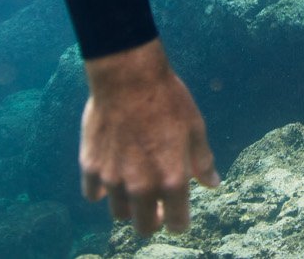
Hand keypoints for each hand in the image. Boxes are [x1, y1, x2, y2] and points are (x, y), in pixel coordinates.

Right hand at [80, 40, 219, 235]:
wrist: (129, 77)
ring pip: (119, 213)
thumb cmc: (167, 100)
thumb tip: (213, 184)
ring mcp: (112, 179)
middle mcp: (141, 186)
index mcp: (171, 180)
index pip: (176, 223)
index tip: (179, 216)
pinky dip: (102, 190)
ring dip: (129, 206)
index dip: (179, 222)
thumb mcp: (195, 128)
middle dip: (153, 221)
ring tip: (135, 187)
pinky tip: (112, 173)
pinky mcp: (91, 168)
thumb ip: (202, 162)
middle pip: (144, 227)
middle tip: (157, 208)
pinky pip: (94, 194)